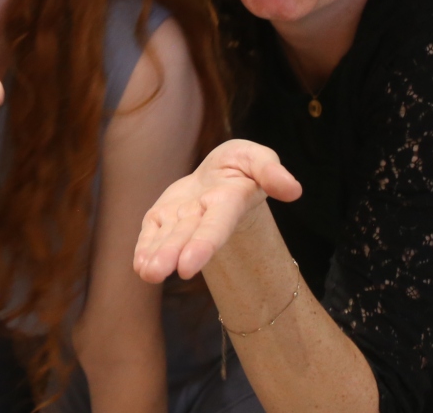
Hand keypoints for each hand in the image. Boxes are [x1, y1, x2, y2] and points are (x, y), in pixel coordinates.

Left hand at [134, 140, 303, 282]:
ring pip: (169, 238)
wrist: (222, 171)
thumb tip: (293, 190)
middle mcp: (204, 216)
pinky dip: (146, 247)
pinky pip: (153, 232)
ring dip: (156, 256)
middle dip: (172, 254)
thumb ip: (270, 171)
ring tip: (145, 274)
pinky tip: (139, 265)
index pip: (215, 227)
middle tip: (155, 273)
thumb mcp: (258, 158)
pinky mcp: (165, 215)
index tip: (186, 267)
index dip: (202, 246)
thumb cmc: (243, 165)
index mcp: (228, 203)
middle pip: (188, 237)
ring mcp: (183, 218)